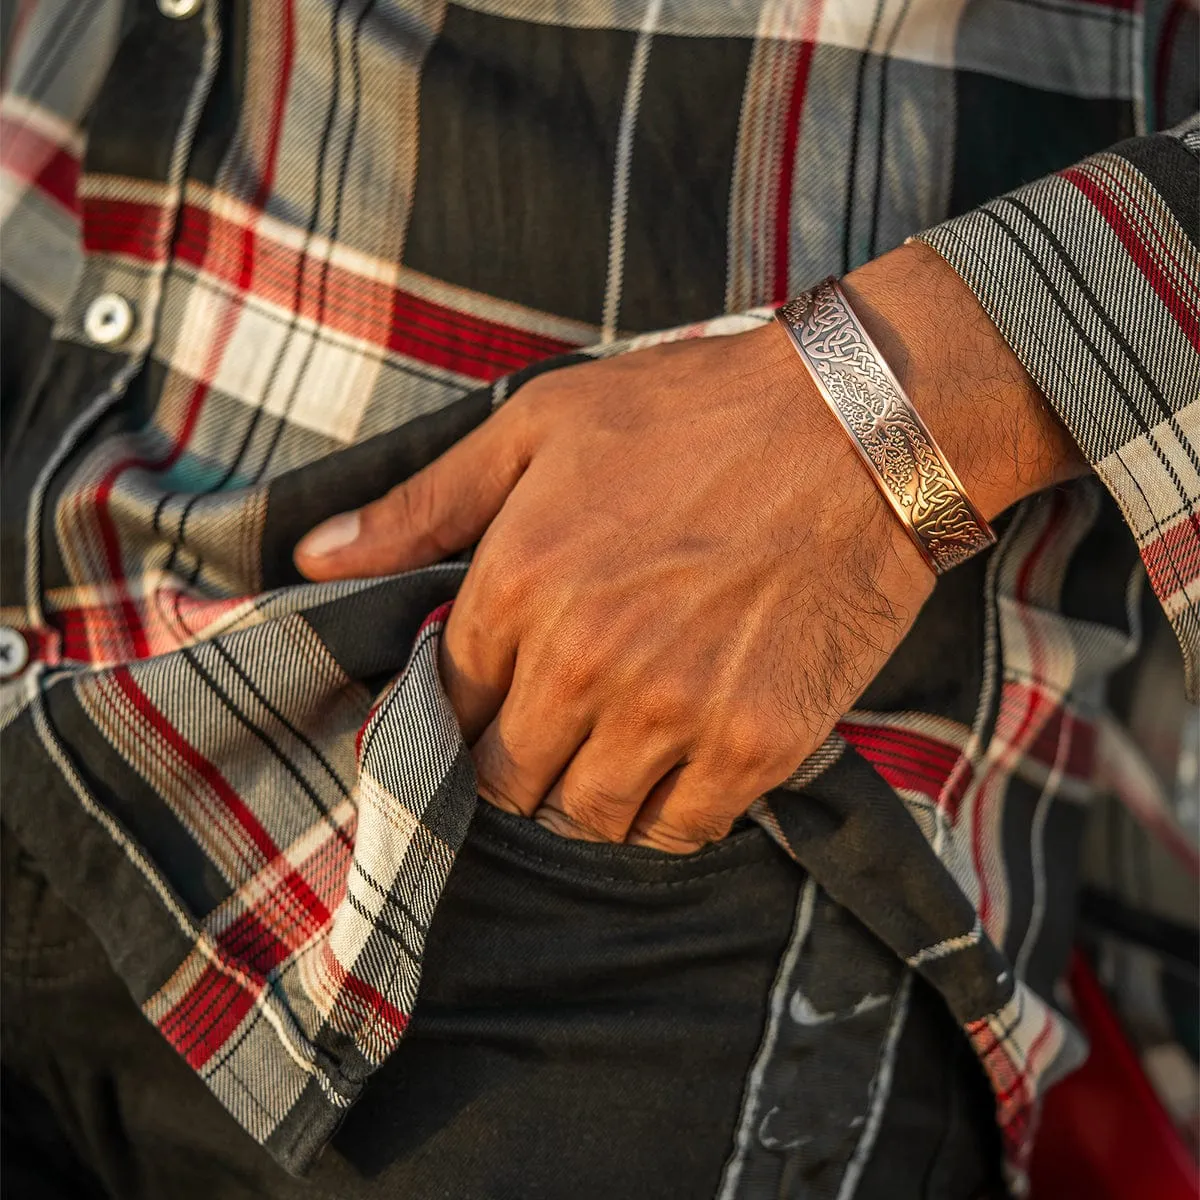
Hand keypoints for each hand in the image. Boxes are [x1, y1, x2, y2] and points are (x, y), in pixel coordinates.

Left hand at [295, 244, 1083, 851]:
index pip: (446, 708)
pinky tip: (681, 758)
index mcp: (516, 587)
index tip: (488, 702)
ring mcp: (672, 712)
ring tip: (617, 742)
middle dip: (518, 758)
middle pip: (510, 779)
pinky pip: (682, 828)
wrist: (859, 424)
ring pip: (590, 815)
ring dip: (591, 790)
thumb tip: (310, 558)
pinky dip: (670, 809)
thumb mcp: (538, 426)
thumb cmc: (694, 413)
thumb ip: (421, 505)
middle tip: (555, 722)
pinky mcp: (756, 744)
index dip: (461, 711)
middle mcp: (583, 664)